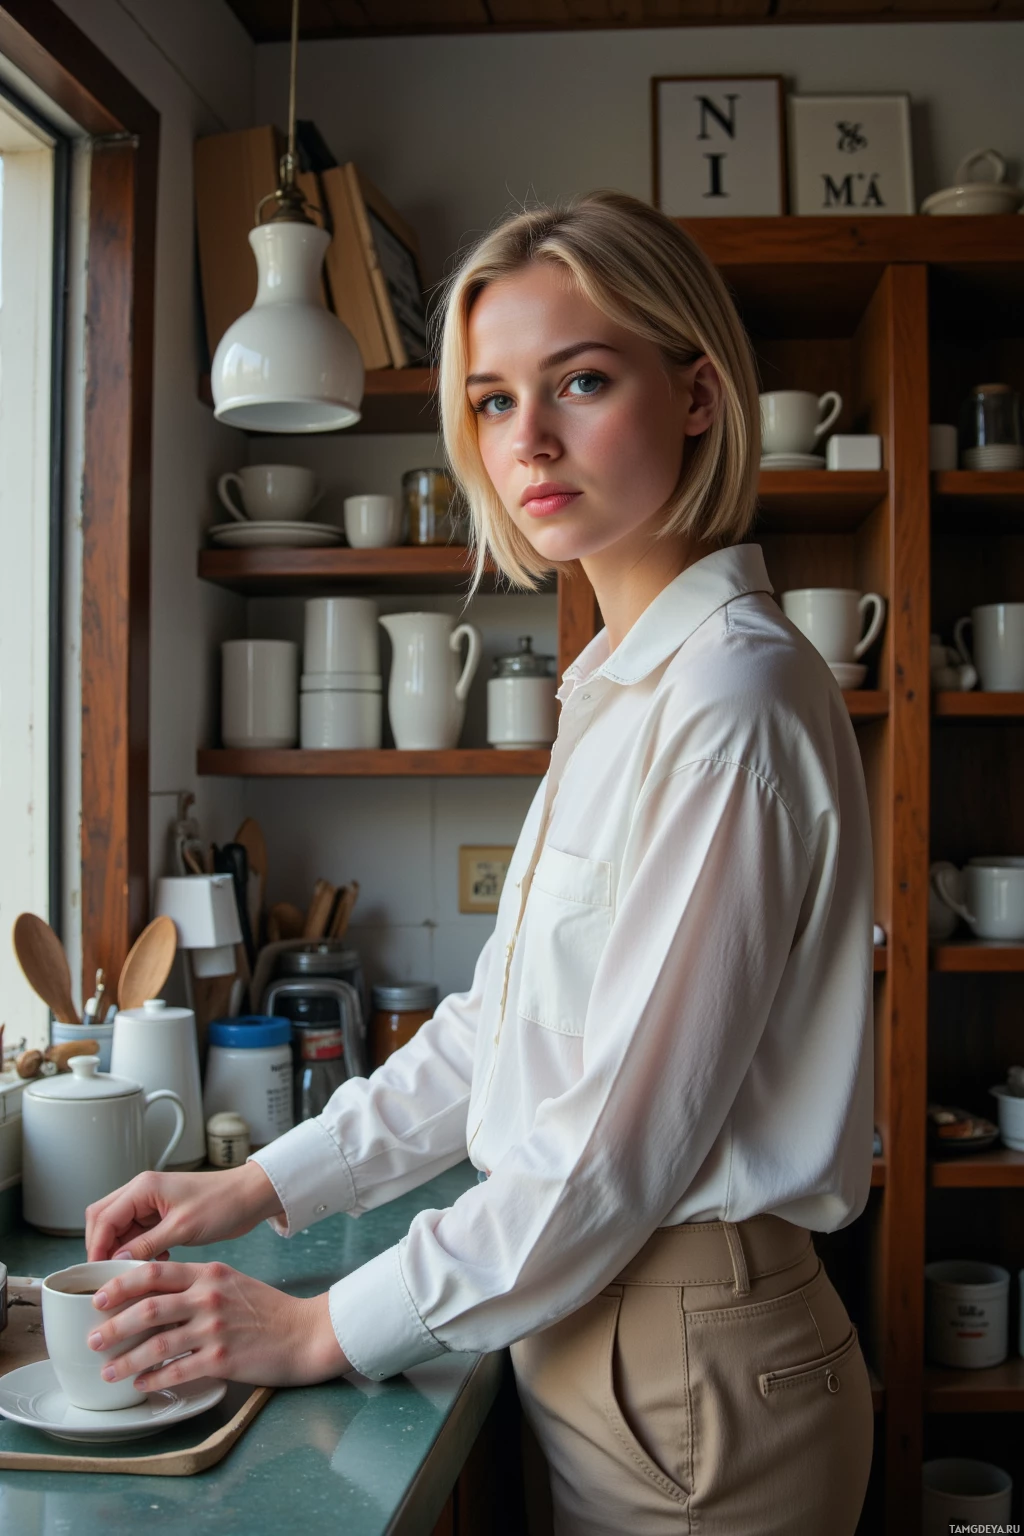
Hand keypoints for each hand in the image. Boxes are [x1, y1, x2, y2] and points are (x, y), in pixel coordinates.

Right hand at [86, 1163, 283, 1262]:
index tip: (97, 1274)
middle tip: (108, 1276)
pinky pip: (138, 1235)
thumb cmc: (222, 1204)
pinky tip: (153, 1263)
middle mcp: (142, 1192)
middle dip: (103, 1248)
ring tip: (132, 1274)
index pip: (104, 1218)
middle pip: (104, 1221)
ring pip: (120, 1229)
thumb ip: (146, 1245)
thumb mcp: (182, 1228)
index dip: (96, 1247)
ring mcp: (151, 1204)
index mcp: (143, 1188)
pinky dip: (138, 1250)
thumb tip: (116, 1262)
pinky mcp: (162, 1216)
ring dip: (122, 1251)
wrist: (250, 1198)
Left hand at [87, 1260, 350, 1389]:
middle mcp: (209, 1297)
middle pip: (148, 1308)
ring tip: (108, 1370)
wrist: (305, 1333)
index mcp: (209, 1274)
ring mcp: (215, 1329)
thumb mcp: (232, 1283)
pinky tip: (141, 1384)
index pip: (155, 1272)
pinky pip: (177, 1370)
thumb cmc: (268, 1310)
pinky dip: (154, 1378)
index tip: (99, 1297)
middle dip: (114, 1326)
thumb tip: (155, 1296)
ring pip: (156, 1344)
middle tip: (94, 1338)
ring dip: (126, 1360)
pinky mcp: (222, 1359)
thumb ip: (198, 1285)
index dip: (121, 1284)